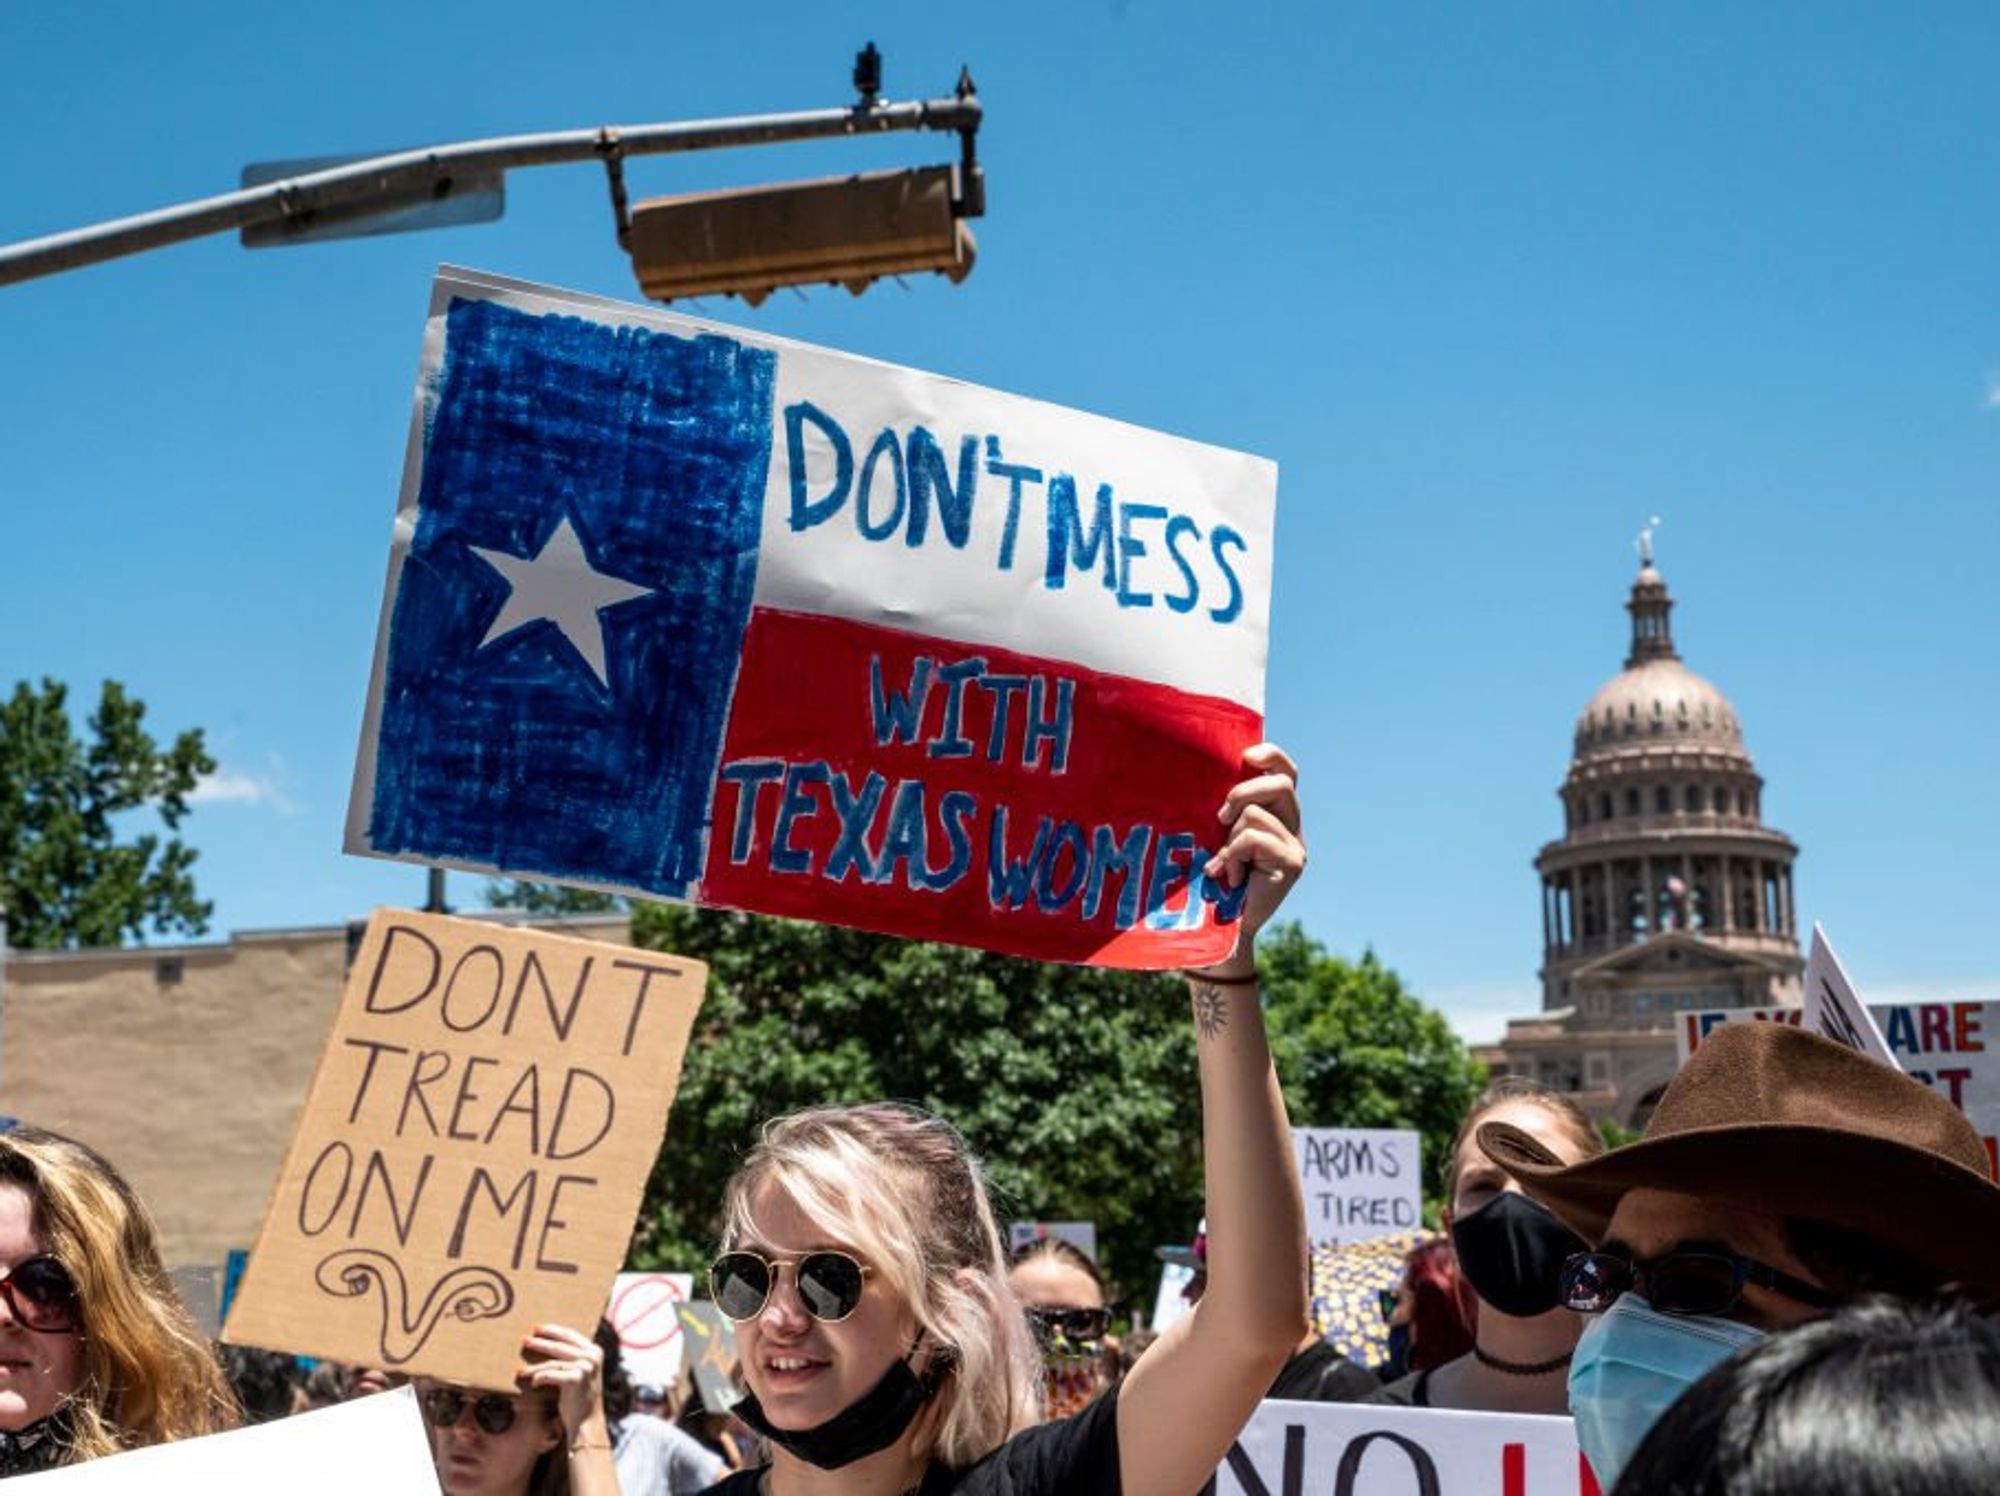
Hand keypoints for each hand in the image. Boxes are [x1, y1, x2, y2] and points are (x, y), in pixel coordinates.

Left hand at [518, 1322, 607, 1443]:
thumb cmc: (580, 1397)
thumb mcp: (581, 1371)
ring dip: (534, 1366)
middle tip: (524, 1341)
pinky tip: (532, 1381)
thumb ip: (572, 1357)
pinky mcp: (577, 1378)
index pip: (570, 1335)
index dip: (552, 1331)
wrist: (588, 1421)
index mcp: (595, 1351)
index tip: (537, 1329)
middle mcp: (592, 1356)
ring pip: (552, 1362)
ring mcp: (586, 1367)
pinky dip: (540, 1377)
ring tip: (520, 1370)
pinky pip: (552, 1374)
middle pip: (559, 1346)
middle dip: (540, 1343)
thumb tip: (548, 1342)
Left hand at [1196, 743, 1303, 977]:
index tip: (1246, 755)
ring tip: (1226, 865)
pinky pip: (1252, 838)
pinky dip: (1232, 856)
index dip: (1272, 756)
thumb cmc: (1214, 879)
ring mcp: (1297, 845)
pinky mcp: (1292, 863)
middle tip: (1220, 818)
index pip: (1287, 772)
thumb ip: (1227, 811)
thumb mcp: (1220, 836)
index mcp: (1278, 815)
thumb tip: (1207, 773)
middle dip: (1243, 792)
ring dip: (1230, 839)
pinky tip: (1232, 878)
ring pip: (1256, 813)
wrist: (1224, 926)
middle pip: (1281, 783)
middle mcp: (1294, 827)